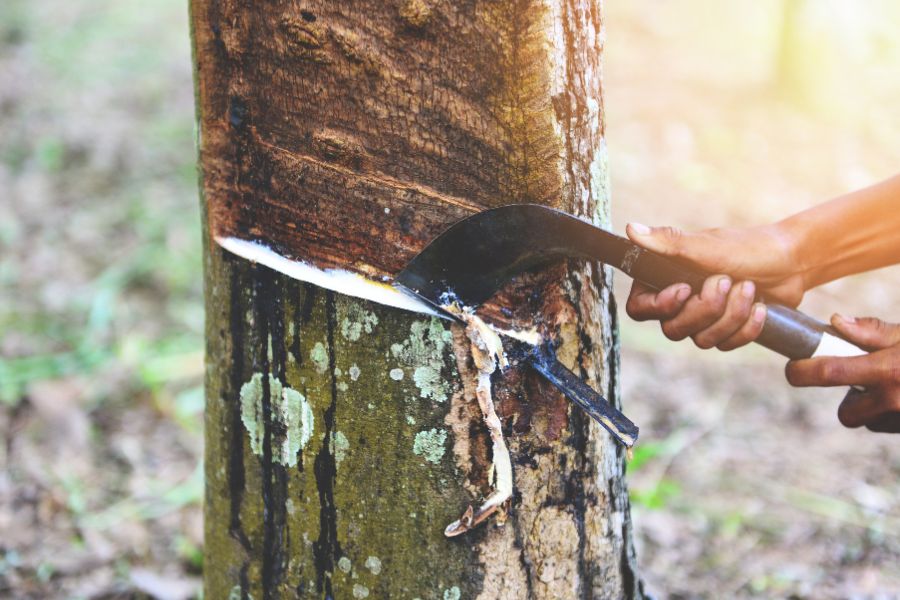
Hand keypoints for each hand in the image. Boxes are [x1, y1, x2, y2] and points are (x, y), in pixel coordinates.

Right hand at [624, 222, 804, 350]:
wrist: (791, 261)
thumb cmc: (747, 247)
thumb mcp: (705, 246)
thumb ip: (668, 243)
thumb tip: (631, 229)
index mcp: (664, 279)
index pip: (639, 309)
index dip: (660, 307)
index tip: (685, 289)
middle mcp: (678, 302)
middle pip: (673, 329)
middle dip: (706, 309)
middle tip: (727, 281)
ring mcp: (701, 319)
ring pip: (701, 340)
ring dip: (731, 315)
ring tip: (749, 288)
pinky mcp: (724, 331)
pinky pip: (725, 345)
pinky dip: (746, 328)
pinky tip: (760, 309)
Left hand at [786, 315, 899, 432]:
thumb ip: (874, 331)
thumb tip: (837, 321)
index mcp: (888, 370)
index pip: (829, 373)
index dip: (802, 372)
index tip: (793, 368)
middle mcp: (894, 399)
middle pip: (847, 414)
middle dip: (849, 401)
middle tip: (860, 382)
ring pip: (869, 421)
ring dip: (873, 409)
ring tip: (892, 387)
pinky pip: (889, 426)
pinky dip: (891, 415)